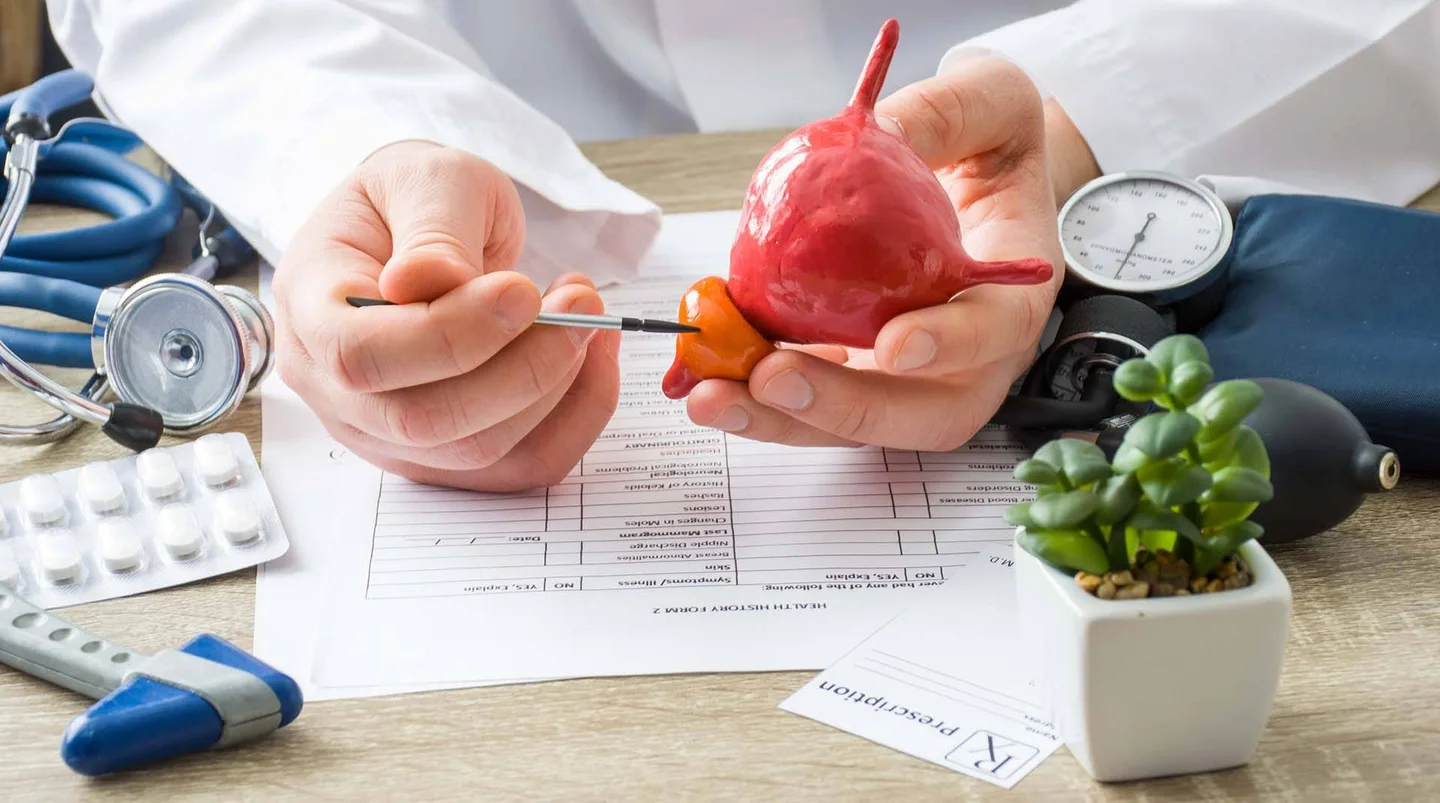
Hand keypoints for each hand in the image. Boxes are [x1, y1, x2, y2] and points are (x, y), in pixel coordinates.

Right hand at [272, 141, 619, 490]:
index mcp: (310, 309)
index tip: (523, 290)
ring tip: (587, 311)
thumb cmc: (412, 198)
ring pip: (478, 452)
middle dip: (523, 369)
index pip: (361, 356)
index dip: (449, 336)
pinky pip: (521, 466)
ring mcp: (387, 433)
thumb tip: (429, 280)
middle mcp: (334, 389)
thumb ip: (431, 228)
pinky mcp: (446, 454)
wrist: (417, 226)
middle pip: (422, 422)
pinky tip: (594, 355)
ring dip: (557, 387)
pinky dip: (575, 416)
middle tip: (582, 303)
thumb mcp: (421, 177)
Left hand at [683, 56, 1080, 450]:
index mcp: (1013, 292)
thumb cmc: (992, 145)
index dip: (950, 346)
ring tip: (711, 395)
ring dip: (780, 418)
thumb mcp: (987, 104)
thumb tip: (881, 133)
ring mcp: (913, 378)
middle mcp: (969, 357)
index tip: (895, 345)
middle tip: (770, 378)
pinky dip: (758, 390)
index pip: (994, 333)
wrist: (978, 180)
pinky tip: (707, 366)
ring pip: (856, 423)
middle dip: (841, 408)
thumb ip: (943, 115)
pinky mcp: (861, 375)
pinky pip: (812, 396)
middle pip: (920, 413)